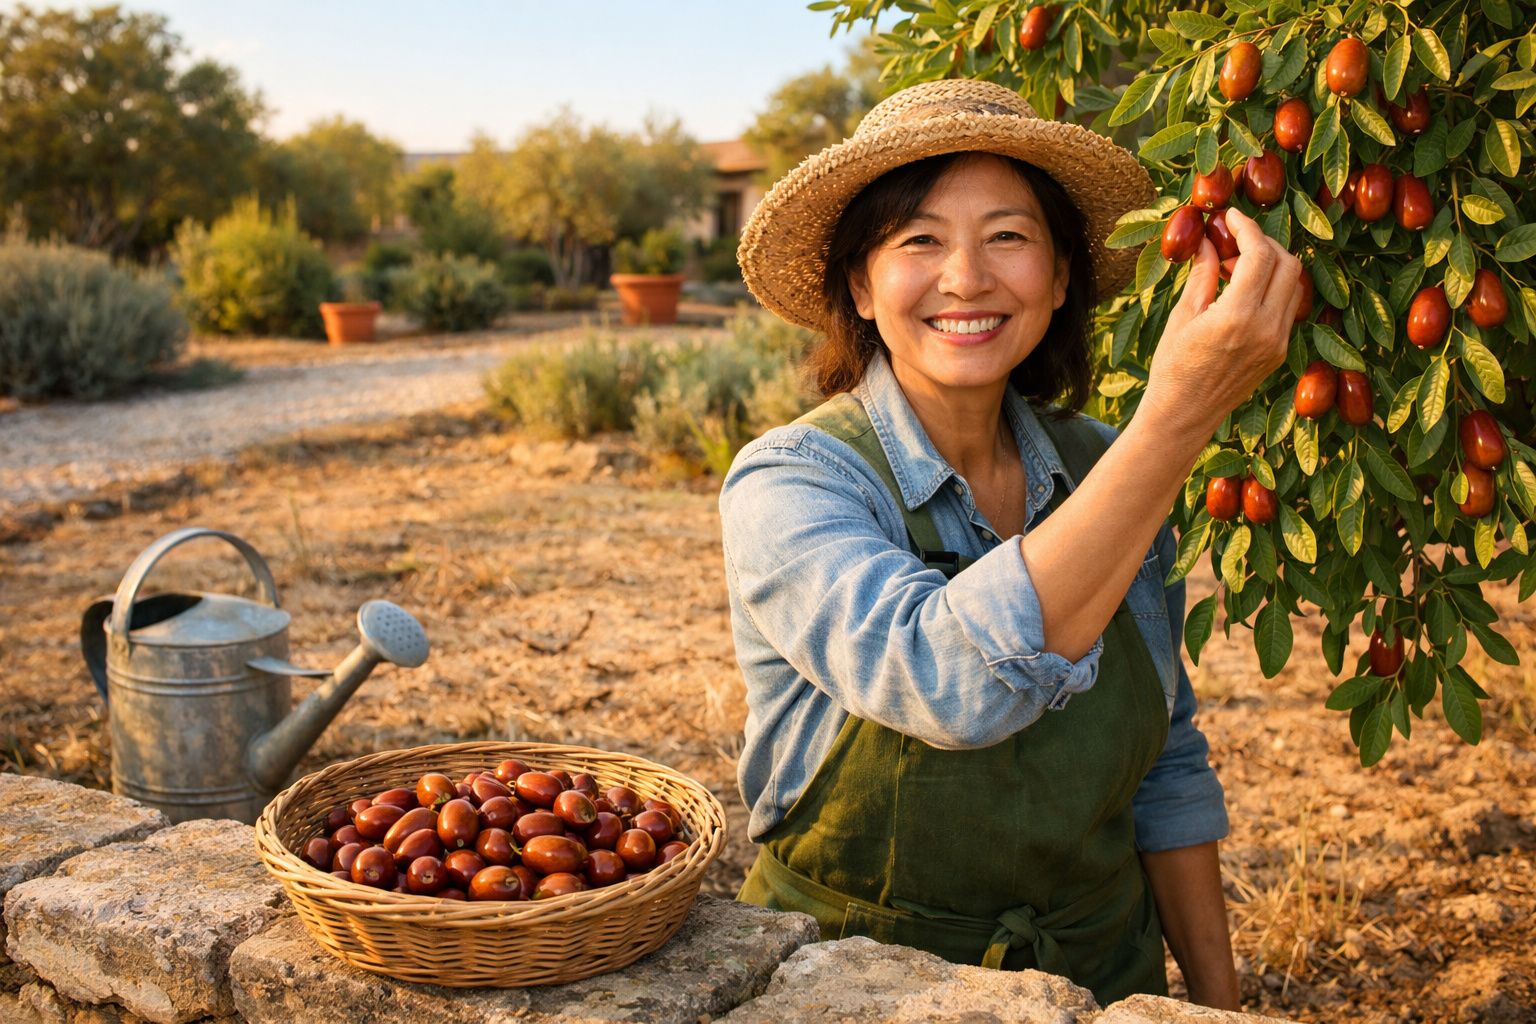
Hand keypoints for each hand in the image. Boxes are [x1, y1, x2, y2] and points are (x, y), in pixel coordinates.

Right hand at [1141, 206, 1301, 442]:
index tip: (1231, 216)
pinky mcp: (1279, 352)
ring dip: (1270, 265)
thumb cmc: (1173, 367)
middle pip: (1287, 263)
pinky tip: (1242, 292)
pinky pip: (1286, 306)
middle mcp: (1266, 328)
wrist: (1184, 415)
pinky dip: (1271, 288)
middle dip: (1263, 242)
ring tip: (1234, 267)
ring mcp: (1277, 342)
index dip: (1247, 228)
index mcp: (1237, 317)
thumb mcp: (1183, 316)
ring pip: (1293, 284)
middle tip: (1234, 240)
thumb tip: (1209, 240)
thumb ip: (1202, 274)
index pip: (1259, 255)